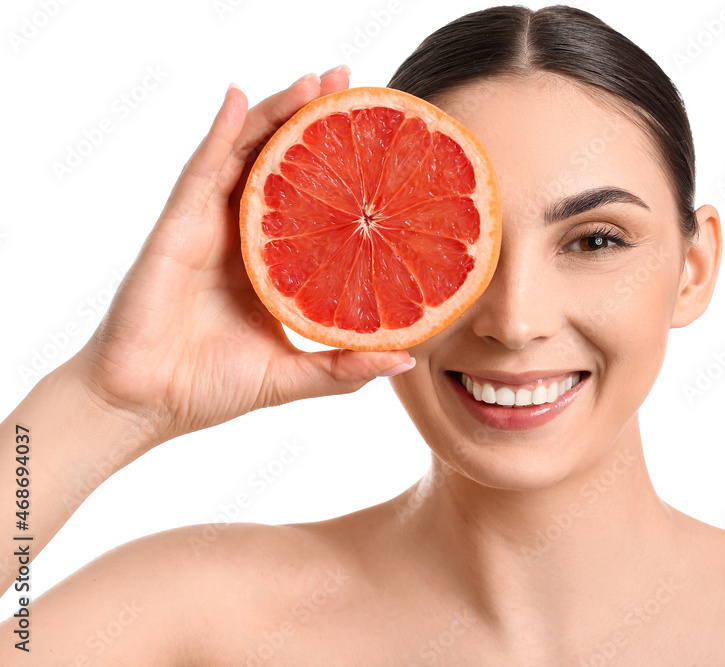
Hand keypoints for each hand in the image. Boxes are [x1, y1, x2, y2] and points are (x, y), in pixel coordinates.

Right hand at [73, 67, 414, 449]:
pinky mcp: (177, 228)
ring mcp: (206, 225)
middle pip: (278, 161)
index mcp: (269, 260)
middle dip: (310, 117)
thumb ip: (346, 367)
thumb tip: (406, 358)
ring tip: (313, 79)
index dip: (336, 161)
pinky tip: (238, 98)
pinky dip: (220, 132)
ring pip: (243, 153)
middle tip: (347, 81)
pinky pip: (201, 171)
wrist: (147, 406)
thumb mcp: (294, 376)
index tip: (372, 129)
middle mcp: (240, 234)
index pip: (307, 196)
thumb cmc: (211, 387)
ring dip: (274, 111)